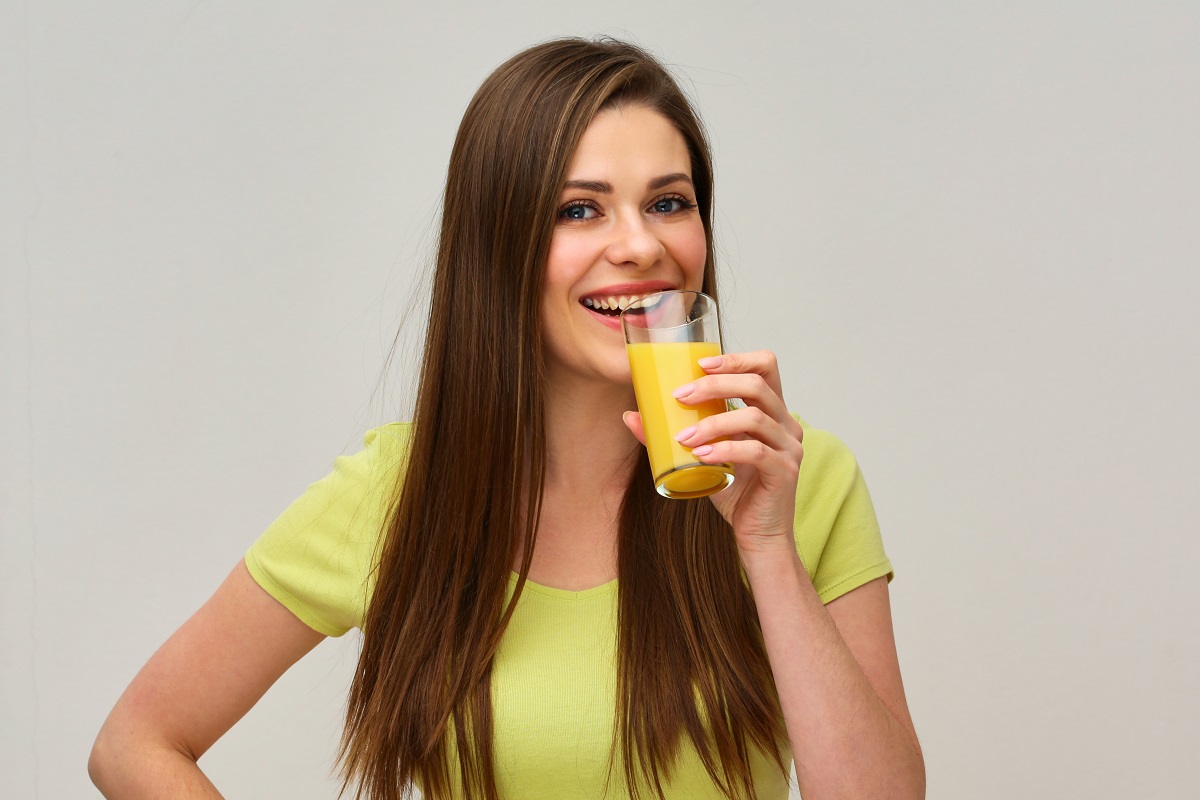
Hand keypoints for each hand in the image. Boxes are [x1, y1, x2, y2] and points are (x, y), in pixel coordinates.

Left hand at [623, 350, 804, 552]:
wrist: (757, 535)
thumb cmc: (734, 492)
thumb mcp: (702, 456)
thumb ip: (673, 433)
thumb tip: (630, 415)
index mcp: (772, 411)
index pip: (766, 365)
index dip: (735, 358)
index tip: (700, 365)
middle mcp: (786, 423)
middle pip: (758, 383)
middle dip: (714, 385)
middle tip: (679, 396)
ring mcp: (789, 447)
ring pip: (754, 417)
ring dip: (713, 422)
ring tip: (683, 437)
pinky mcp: (785, 471)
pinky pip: (756, 452)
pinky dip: (725, 450)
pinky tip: (702, 456)